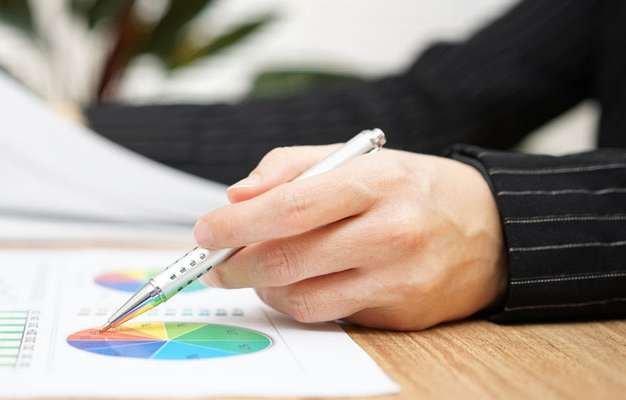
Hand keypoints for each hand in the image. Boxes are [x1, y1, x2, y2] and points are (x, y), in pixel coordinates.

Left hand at [195, 145, 507, 329]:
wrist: (494, 230)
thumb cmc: (414, 188)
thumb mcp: (361, 158)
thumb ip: (292, 167)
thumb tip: (237, 196)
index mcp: (377, 182)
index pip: (291, 206)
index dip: (238, 224)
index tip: (206, 230)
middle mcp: (392, 232)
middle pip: (288, 258)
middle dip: (236, 264)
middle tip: (215, 262)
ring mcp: (399, 279)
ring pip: (304, 298)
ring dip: (264, 288)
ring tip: (255, 272)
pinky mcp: (402, 313)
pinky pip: (332, 315)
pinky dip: (301, 301)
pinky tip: (298, 283)